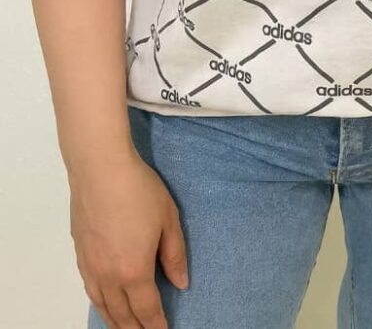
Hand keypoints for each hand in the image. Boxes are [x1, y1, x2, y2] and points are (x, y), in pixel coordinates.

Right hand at [69, 148, 187, 327]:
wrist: (100, 168)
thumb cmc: (137, 189)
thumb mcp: (168, 219)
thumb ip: (174, 255)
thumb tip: (180, 282)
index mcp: (134, 270)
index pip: (147, 310)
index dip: (156, 325)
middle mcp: (109, 275)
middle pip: (122, 315)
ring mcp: (91, 266)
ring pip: (102, 305)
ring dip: (115, 321)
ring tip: (125, 327)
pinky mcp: (79, 253)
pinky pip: (90, 289)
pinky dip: (99, 303)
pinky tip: (104, 301)